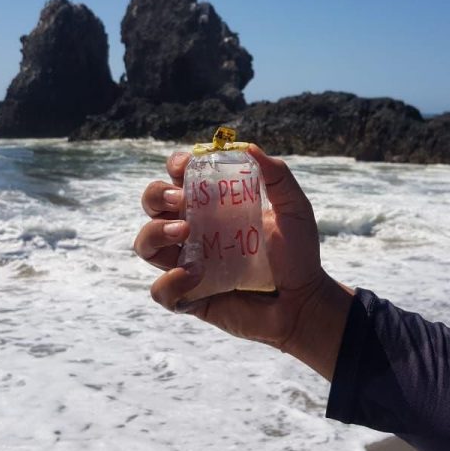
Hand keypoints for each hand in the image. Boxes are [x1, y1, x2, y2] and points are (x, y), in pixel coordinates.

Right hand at [134, 145, 353, 379]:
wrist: (303, 302)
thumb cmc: (298, 255)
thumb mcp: (294, 209)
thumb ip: (278, 177)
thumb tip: (249, 148)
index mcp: (213, 206)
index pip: (179, 178)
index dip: (174, 166)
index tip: (185, 167)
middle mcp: (194, 231)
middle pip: (152, 205)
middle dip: (156, 196)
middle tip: (180, 202)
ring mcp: (187, 263)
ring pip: (146, 244)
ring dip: (155, 233)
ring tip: (184, 234)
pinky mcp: (189, 296)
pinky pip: (161, 290)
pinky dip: (171, 282)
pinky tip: (196, 275)